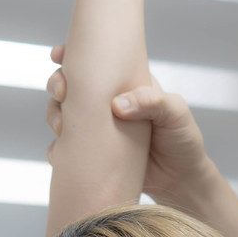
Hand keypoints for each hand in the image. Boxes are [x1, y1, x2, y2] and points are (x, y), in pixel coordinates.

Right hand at [45, 45, 222, 213]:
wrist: (180, 181)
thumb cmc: (183, 140)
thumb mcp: (176, 114)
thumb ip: (153, 102)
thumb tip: (118, 105)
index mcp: (126, 85)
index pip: (96, 64)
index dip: (73, 55)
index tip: (59, 55)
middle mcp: (107, 104)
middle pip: (71, 86)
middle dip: (58, 85)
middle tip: (62, 93)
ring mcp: (97, 128)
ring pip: (62, 114)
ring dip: (54, 116)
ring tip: (62, 126)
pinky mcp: (92, 153)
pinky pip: (65, 147)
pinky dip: (57, 148)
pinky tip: (60, 152)